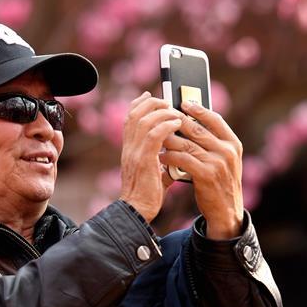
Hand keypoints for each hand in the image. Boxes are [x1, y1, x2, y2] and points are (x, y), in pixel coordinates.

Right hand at [118, 92, 182, 221]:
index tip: (149, 95)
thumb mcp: (152, 171)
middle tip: (167, 101)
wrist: (137, 212)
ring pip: (144, 120)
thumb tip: (175, 153)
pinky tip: (177, 124)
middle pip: (135, 113)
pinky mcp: (143, 161)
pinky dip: (166, 125)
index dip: (138, 103)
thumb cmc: (147, 194)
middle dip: (151, 103)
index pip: (129, 118)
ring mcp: (134, 153)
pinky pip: (153, 135)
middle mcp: (128, 147)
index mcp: (129, 148)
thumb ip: (160, 158)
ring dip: (161, 112)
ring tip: (175, 112)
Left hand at [160, 102, 243, 238]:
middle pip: (198, 129)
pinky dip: (170, 156)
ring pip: (187, 144)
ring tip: (156, 136)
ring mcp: (218, 163)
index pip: (215, 119)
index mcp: (233, 143)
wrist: (226, 211)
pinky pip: (183, 159)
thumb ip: (213, 142)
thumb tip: (192, 121)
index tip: (184, 103)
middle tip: (162, 117)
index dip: (198, 110)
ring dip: (169, 139)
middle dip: (177, 122)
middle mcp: (228, 151)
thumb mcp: (224, 160)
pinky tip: (161, 155)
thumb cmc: (220, 182)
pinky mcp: (206, 175)